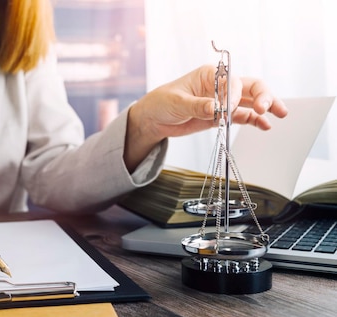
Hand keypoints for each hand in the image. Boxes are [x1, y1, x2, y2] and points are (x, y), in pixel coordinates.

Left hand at [124, 65, 288, 170]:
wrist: (153, 119)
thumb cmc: (161, 103)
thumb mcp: (177, 103)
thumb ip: (197, 106)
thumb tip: (216, 109)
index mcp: (210, 75)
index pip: (232, 81)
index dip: (234, 95)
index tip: (227, 109)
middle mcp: (220, 86)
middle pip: (249, 87)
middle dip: (262, 96)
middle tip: (267, 108)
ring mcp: (223, 102)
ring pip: (250, 102)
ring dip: (265, 107)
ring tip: (279, 115)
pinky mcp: (221, 117)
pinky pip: (241, 117)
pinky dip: (254, 121)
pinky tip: (264, 125)